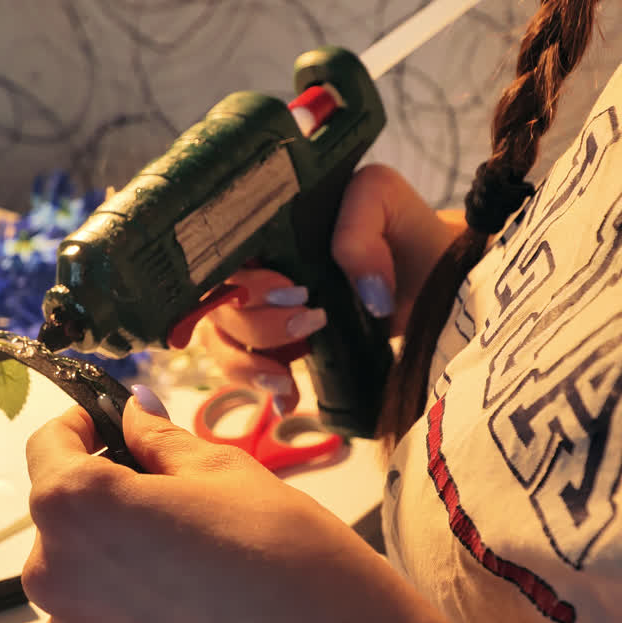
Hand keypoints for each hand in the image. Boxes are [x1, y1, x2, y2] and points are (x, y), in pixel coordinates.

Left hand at [22, 392, 514, 622]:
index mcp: (76, 507)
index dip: (77, 426)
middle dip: (103, 493)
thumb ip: (158, 440)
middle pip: (60, 514)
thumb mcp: (223, 470)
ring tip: (185, 550)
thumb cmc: (288, 558)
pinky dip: (127, 603)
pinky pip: (97, 621)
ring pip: (78, 570)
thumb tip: (133, 416)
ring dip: (114, 552)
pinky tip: (188, 598)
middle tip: (168, 489)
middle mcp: (57, 574)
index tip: (106, 421)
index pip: (47, 446)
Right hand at [197, 164, 464, 410]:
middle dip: (256, 324)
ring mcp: (258, 309)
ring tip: (286, 375)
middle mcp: (250, 267)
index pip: (219, 254)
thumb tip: (357, 293)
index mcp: (263, 227)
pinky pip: (244, 368)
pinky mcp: (275, 344)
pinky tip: (286, 398)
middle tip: (311, 323)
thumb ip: (359, 232)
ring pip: (219, 339)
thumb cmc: (400, 228)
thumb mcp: (382, 200)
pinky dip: (262, 387)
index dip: (243, 280)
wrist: (430, 273)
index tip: (291, 293)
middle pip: (217, 303)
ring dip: (246, 362)